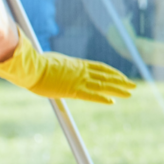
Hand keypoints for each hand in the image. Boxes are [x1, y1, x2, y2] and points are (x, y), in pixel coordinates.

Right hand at [0, 33, 135, 103]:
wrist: (30, 67)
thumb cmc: (37, 63)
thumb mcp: (53, 61)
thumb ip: (59, 65)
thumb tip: (55, 65)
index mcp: (78, 64)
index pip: (101, 68)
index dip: (113, 73)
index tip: (122, 77)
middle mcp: (82, 71)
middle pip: (106, 76)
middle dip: (121, 81)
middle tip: (133, 86)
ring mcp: (78, 80)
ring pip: (103, 85)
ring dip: (118, 90)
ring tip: (130, 93)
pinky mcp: (72, 90)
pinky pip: (91, 96)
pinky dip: (102, 99)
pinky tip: (113, 102)